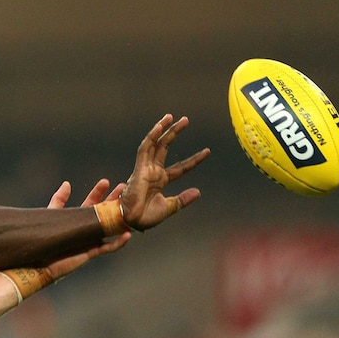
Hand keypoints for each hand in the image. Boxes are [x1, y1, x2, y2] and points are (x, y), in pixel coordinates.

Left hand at [43, 179, 131, 279]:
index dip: (98, 192)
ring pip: (110, 228)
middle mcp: (87, 229)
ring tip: (130, 209)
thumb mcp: (52, 215)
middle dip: (114, 201)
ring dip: (121, 219)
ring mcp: (90, 240)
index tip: (106, 182)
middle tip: (123, 189)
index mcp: (78, 219)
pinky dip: (118, 242)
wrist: (39, 262)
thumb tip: (67, 183)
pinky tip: (127, 234)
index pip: (91, 203)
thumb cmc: (44, 240)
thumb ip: (59, 200)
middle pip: (104, 213)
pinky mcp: (91, 252)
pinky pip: (108, 248)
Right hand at [120, 114, 210, 230]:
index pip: (180, 167)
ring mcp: (145, 168)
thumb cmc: (146, 217)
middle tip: (185, 120)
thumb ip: (182, 199)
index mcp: (160, 181)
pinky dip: (152, 136)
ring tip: (172, 117)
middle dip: (174, 133)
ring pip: (155, 144)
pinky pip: (145, 148)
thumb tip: (198, 192)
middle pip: (165, 147)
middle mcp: (153, 172)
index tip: (207, 152)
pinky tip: (160, 126)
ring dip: (163, 130)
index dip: (193, 160)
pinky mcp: (139, 167)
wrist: (131, 220)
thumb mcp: (169, 207)